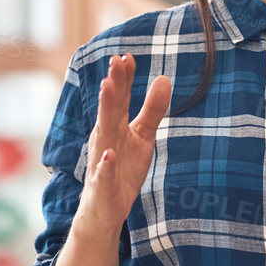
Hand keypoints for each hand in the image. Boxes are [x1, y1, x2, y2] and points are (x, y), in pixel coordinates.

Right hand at [77, 52, 172, 239]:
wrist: (103, 209)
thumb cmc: (122, 168)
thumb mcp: (143, 137)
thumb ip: (152, 110)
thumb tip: (164, 78)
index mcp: (115, 126)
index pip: (120, 98)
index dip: (124, 78)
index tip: (127, 55)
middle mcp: (106, 139)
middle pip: (110, 109)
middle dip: (113, 86)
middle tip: (115, 61)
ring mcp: (101, 162)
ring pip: (103, 135)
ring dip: (105, 112)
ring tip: (107, 88)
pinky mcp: (102, 186)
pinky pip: (104, 174)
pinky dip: (106, 165)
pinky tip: (109, 155)